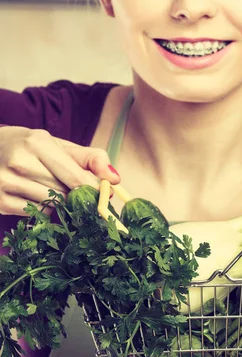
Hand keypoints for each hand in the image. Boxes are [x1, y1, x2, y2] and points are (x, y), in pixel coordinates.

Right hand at [0, 126, 119, 215]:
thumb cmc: (31, 149)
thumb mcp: (60, 146)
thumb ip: (91, 159)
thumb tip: (115, 178)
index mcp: (38, 142)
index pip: (76, 177)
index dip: (94, 190)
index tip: (104, 195)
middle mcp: (20, 162)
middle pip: (65, 193)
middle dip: (75, 194)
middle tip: (73, 189)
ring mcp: (6, 183)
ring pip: (52, 205)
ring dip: (59, 202)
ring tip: (49, 187)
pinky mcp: (0, 202)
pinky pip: (37, 214)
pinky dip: (44, 209)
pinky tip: (34, 195)